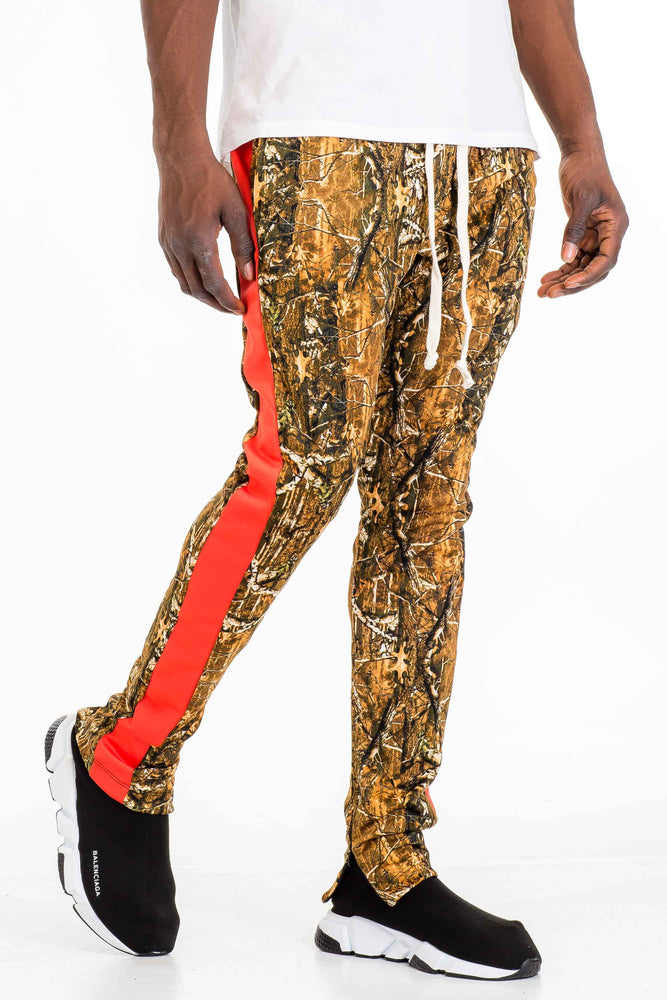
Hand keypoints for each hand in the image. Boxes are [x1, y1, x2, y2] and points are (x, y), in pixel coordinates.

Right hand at [157, 147, 254, 312]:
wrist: (181, 159)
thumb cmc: (211, 180)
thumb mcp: (235, 210)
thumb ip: (243, 245)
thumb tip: (249, 274)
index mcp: (198, 241)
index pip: (214, 284)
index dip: (228, 301)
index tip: (240, 310)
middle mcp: (179, 247)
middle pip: (197, 290)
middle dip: (216, 304)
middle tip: (232, 309)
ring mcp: (168, 244)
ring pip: (184, 283)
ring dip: (202, 295)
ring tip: (220, 298)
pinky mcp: (164, 238)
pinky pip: (176, 269)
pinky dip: (190, 281)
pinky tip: (203, 279)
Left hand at [538, 145, 628, 297]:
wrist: (579, 154)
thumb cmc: (585, 171)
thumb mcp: (580, 199)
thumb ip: (574, 229)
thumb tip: (567, 258)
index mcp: (616, 226)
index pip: (606, 260)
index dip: (588, 275)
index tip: (568, 284)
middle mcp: (609, 234)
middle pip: (593, 269)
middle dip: (572, 283)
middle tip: (548, 294)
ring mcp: (596, 236)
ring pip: (582, 266)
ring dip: (563, 280)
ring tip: (542, 291)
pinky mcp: (583, 234)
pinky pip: (573, 258)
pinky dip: (560, 268)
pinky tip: (545, 278)